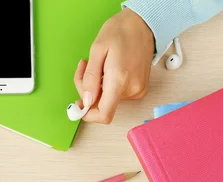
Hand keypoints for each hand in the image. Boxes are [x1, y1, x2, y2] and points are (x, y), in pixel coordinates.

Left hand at [73, 8, 154, 123]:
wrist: (143, 24)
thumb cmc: (120, 31)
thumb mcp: (97, 49)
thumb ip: (90, 78)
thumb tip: (86, 101)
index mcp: (119, 80)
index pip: (104, 114)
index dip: (89, 115)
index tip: (80, 106)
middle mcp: (131, 89)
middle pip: (102, 104)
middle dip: (88, 90)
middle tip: (84, 67)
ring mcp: (137, 91)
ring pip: (108, 99)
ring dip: (97, 86)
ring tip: (97, 64)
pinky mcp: (139, 89)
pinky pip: (117, 94)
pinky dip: (107, 85)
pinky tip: (107, 69)